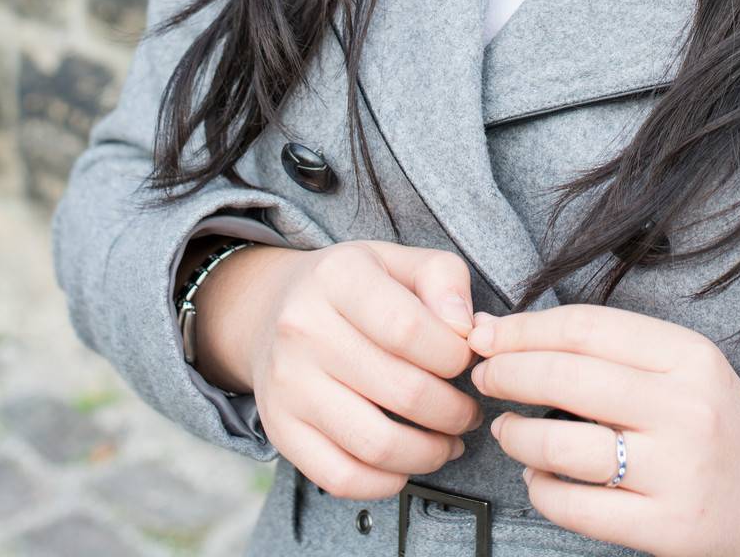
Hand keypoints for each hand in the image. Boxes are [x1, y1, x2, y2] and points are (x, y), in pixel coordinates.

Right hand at [244, 240, 483, 499]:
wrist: (271, 309)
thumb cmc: (349, 287)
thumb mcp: (397, 258)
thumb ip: (443, 279)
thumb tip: (465, 328)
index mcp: (336, 275)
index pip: (410, 329)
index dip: (454, 355)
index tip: (467, 359)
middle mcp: (304, 329)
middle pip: (403, 391)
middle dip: (454, 410)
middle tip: (468, 409)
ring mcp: (288, 384)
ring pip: (376, 445)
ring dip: (430, 453)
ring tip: (447, 440)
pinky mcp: (280, 429)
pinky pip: (341, 478)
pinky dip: (386, 481)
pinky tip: (406, 462)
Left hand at [466, 304, 739, 556]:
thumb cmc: (710, 419)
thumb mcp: (681, 365)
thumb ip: (611, 348)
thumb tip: (513, 333)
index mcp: (688, 357)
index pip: (585, 328)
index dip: (524, 329)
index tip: (490, 334)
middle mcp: (685, 410)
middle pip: (567, 379)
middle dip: (508, 373)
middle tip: (483, 375)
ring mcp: (677, 472)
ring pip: (564, 445)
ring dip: (517, 434)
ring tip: (507, 429)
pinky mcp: (667, 528)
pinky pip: (579, 507)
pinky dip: (541, 489)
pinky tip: (537, 475)